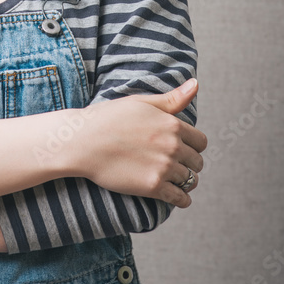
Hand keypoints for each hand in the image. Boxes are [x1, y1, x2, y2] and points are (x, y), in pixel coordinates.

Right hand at [73, 78, 206, 207]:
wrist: (82, 141)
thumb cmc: (108, 118)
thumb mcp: (140, 102)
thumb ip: (171, 98)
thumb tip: (196, 84)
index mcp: (171, 124)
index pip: (200, 142)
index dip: (192, 146)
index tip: (182, 149)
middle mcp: (172, 145)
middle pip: (197, 162)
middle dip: (189, 164)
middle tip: (174, 164)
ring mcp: (163, 167)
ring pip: (190, 180)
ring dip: (185, 181)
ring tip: (172, 179)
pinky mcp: (153, 186)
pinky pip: (180, 198)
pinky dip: (181, 199)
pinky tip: (174, 196)